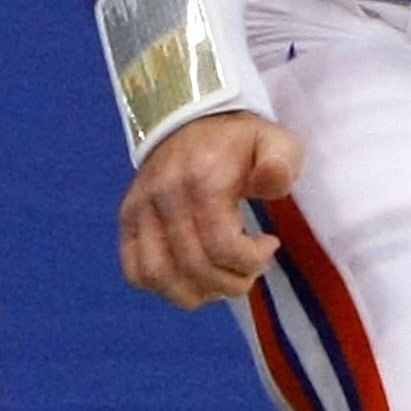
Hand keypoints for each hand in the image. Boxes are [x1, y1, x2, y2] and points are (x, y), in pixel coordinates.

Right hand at [117, 106, 303, 309]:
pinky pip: (136, 271)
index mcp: (202, 179)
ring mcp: (140, 209)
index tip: (269, 245)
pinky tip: (192, 275)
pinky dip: (165, 285)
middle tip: (249, 267)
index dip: (252, 260)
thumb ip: (282, 163)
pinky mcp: (128, 220)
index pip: (222, 247)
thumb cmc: (239, 142)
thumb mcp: (274, 142)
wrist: (190, 119)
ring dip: (198, 291)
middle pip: (195, 267)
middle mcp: (164, 196)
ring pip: (160, 277)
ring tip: (221, 276)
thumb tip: (271, 182)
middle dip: (232, 281)